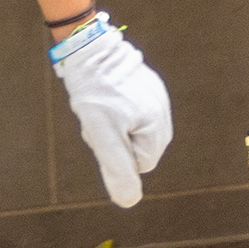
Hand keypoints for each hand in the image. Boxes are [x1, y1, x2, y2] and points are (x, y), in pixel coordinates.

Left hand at [50, 12, 172, 206]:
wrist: (85, 45)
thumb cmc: (93, 91)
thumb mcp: (102, 135)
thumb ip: (117, 168)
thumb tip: (129, 203)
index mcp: (157, 123)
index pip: (141, 164)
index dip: (117, 155)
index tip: (102, 131)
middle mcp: (163, 108)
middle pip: (139, 146)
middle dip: (117, 140)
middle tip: (98, 119)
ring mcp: (156, 93)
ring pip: (134, 129)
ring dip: (114, 124)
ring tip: (99, 105)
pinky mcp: (145, 82)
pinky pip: (131, 109)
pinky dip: (116, 108)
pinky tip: (103, 94)